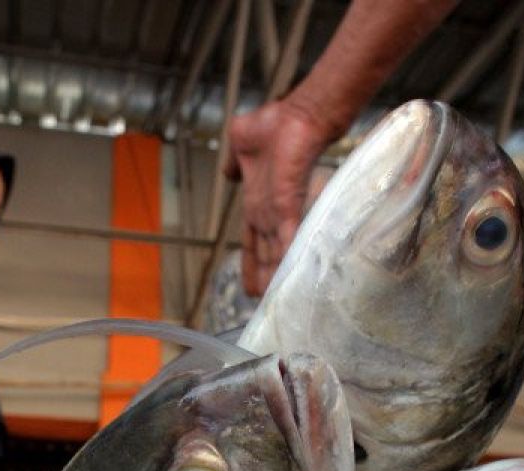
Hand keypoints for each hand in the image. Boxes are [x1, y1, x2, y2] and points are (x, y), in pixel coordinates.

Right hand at [225, 98, 337, 295]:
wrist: (296, 115)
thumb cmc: (274, 124)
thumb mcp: (240, 144)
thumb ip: (232, 164)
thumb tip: (228, 174)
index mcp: (258, 201)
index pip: (251, 239)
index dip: (249, 261)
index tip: (249, 283)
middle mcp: (270, 210)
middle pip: (264, 251)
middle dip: (262, 276)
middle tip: (261, 302)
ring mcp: (281, 209)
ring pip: (275, 251)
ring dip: (272, 275)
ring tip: (272, 298)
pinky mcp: (290, 205)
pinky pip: (287, 237)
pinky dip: (285, 257)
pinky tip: (285, 277)